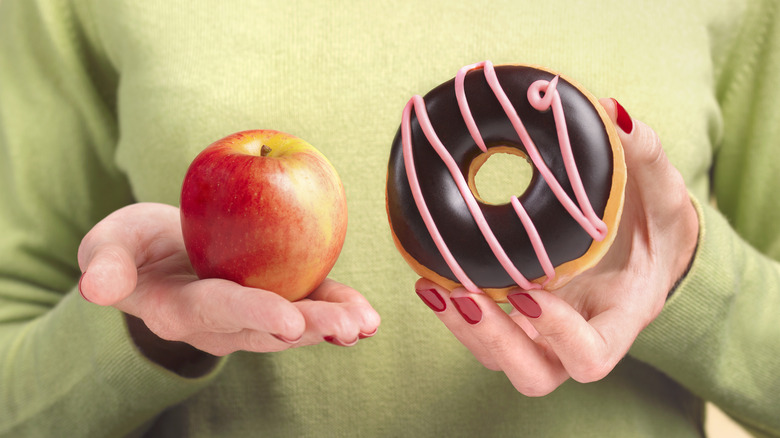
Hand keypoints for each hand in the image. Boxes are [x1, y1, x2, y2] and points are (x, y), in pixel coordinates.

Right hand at [77, 203, 379, 363]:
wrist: (161, 255)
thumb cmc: (134, 248)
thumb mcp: (109, 245)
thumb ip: (106, 263)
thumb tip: (95, 287)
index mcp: (181, 310)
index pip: (220, 310)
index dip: (254, 313)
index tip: (288, 320)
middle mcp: (221, 324)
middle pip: (268, 327)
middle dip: (310, 328)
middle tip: (348, 328)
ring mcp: (252, 317)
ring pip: (295, 325)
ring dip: (332, 325)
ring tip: (366, 324)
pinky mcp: (276, 298)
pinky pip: (308, 304)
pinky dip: (336, 307)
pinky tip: (366, 314)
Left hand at [415, 98, 698, 395]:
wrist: (646, 246)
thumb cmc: (657, 222)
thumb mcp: (664, 189)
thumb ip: (644, 154)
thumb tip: (611, 110)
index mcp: (620, 316)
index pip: (592, 356)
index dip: (559, 336)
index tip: (530, 290)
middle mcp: (579, 334)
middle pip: (534, 373)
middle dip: (494, 340)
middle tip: (464, 295)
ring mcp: (545, 333)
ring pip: (498, 358)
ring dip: (463, 329)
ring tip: (432, 286)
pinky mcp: (520, 319)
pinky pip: (483, 331)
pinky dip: (455, 311)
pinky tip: (428, 277)